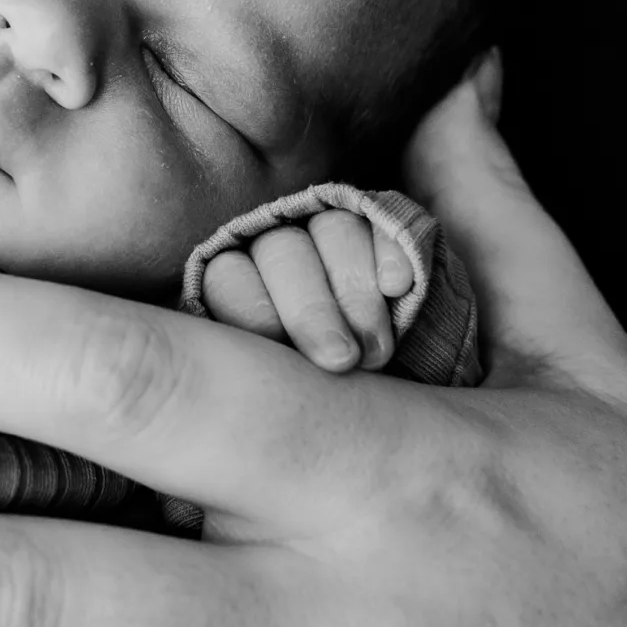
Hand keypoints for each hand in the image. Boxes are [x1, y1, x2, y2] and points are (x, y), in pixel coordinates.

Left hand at [200, 209, 411, 371]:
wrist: (388, 382)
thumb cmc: (314, 390)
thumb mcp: (279, 385)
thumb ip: (260, 377)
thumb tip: (234, 403)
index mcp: (239, 280)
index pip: (230, 279)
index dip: (254, 313)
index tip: (279, 353)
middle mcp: (278, 244)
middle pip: (282, 253)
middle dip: (311, 310)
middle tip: (339, 360)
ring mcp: (331, 227)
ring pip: (334, 232)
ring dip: (355, 293)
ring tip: (376, 351)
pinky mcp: (383, 222)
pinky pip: (384, 223)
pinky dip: (390, 253)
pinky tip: (396, 287)